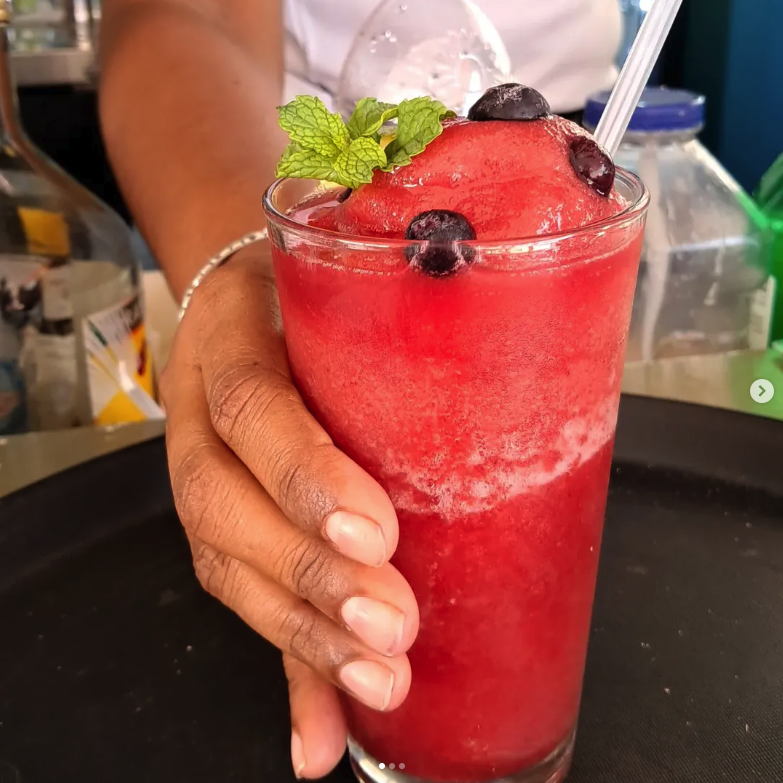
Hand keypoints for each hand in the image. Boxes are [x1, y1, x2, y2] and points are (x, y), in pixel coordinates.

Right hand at [159, 247, 418, 777]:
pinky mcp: (225, 526)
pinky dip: (285, 671)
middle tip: (391, 624)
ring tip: (377, 678)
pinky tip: (318, 735)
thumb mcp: (333, 280)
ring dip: (302, 635)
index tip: (375, 532)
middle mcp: (200, 417)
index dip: (304, 474)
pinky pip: (244, 598)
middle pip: (225, 507)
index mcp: (230, 339)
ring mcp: (201, 475)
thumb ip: (390, 310)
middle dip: (311, 576)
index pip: (253, 407)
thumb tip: (505, 326)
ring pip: (228, 566)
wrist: (239, 294)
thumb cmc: (301, 287)